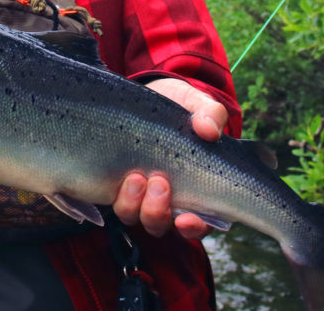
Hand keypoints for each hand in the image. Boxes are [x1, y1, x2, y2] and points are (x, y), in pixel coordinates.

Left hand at [112, 78, 228, 238]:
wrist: (146, 95)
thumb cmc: (179, 106)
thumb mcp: (197, 103)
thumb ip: (210, 113)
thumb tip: (210, 131)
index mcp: (196, 189)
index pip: (199, 223)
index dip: (194, 227)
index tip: (186, 220)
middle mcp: (166, 199)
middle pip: (161, 224)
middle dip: (158, 212)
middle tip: (160, 183)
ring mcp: (139, 194)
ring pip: (134, 216)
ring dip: (134, 204)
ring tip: (136, 178)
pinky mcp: (115, 183)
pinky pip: (113, 202)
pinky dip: (117, 197)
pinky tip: (118, 178)